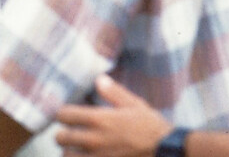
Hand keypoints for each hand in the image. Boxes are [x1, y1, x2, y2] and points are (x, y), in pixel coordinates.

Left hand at [54, 74, 170, 156]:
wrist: (168, 152)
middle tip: (71, 134)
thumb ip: (114, 93)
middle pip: (60, 138)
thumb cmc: (152, 127)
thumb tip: (99, 80)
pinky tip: (89, 156)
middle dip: (64, 135)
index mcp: (99, 119)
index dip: (64, 114)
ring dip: (70, 152)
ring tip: (78, 150)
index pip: (63, 115)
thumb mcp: (134, 105)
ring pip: (67, 156)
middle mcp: (93, 140)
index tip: (69, 116)